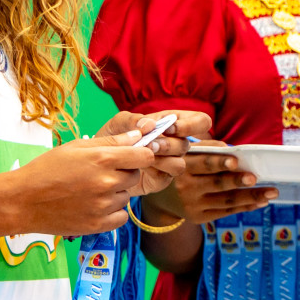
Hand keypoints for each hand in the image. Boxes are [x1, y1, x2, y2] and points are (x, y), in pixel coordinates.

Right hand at [9, 132, 157, 235]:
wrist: (21, 201)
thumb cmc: (47, 170)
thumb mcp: (76, 147)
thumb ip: (111, 141)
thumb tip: (140, 134)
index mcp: (103, 159)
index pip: (145, 156)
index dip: (141, 155)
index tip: (132, 157)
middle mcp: (107, 183)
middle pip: (135, 176)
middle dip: (123, 174)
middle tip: (100, 175)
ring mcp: (103, 206)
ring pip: (127, 196)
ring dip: (115, 194)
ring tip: (90, 191)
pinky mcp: (98, 224)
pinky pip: (121, 216)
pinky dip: (113, 212)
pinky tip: (95, 206)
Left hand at [97, 110, 212, 194]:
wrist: (98, 161)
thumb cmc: (113, 137)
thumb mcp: (119, 123)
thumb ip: (132, 120)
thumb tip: (150, 124)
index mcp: (173, 124)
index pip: (201, 121)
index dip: (191, 125)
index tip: (169, 127)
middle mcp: (176, 144)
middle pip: (188, 144)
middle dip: (169, 144)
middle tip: (150, 144)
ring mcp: (170, 163)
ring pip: (180, 164)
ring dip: (163, 160)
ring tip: (144, 156)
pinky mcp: (160, 180)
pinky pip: (165, 177)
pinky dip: (152, 171)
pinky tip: (138, 166)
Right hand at [146, 139, 275, 224]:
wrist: (162, 196)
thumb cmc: (185, 167)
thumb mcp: (189, 154)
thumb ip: (209, 148)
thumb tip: (234, 150)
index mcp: (184, 167)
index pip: (203, 164)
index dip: (219, 162)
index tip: (236, 162)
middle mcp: (185, 187)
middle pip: (216, 184)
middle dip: (237, 181)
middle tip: (255, 178)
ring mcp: (192, 205)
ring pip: (225, 201)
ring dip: (251, 197)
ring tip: (271, 192)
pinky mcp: (198, 218)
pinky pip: (225, 212)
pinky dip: (245, 207)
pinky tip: (261, 202)